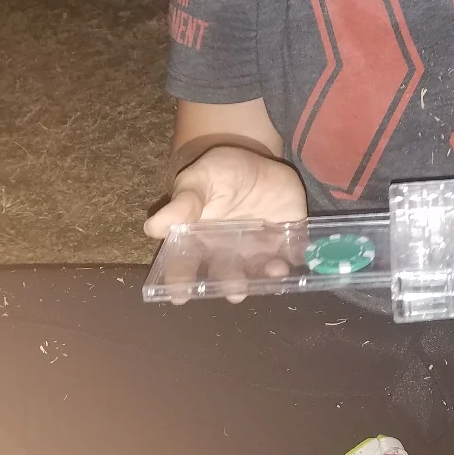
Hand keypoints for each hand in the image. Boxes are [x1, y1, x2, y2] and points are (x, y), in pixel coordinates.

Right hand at [144, 146, 308, 303]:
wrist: (253, 159)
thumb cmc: (217, 173)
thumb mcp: (198, 180)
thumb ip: (183, 203)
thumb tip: (153, 227)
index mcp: (199, 242)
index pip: (186, 266)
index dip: (181, 282)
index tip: (180, 296)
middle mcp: (228, 253)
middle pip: (227, 274)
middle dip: (231, 283)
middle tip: (235, 290)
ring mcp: (258, 249)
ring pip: (261, 270)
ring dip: (267, 275)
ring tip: (274, 271)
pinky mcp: (286, 240)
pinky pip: (293, 254)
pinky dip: (297, 258)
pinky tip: (300, 258)